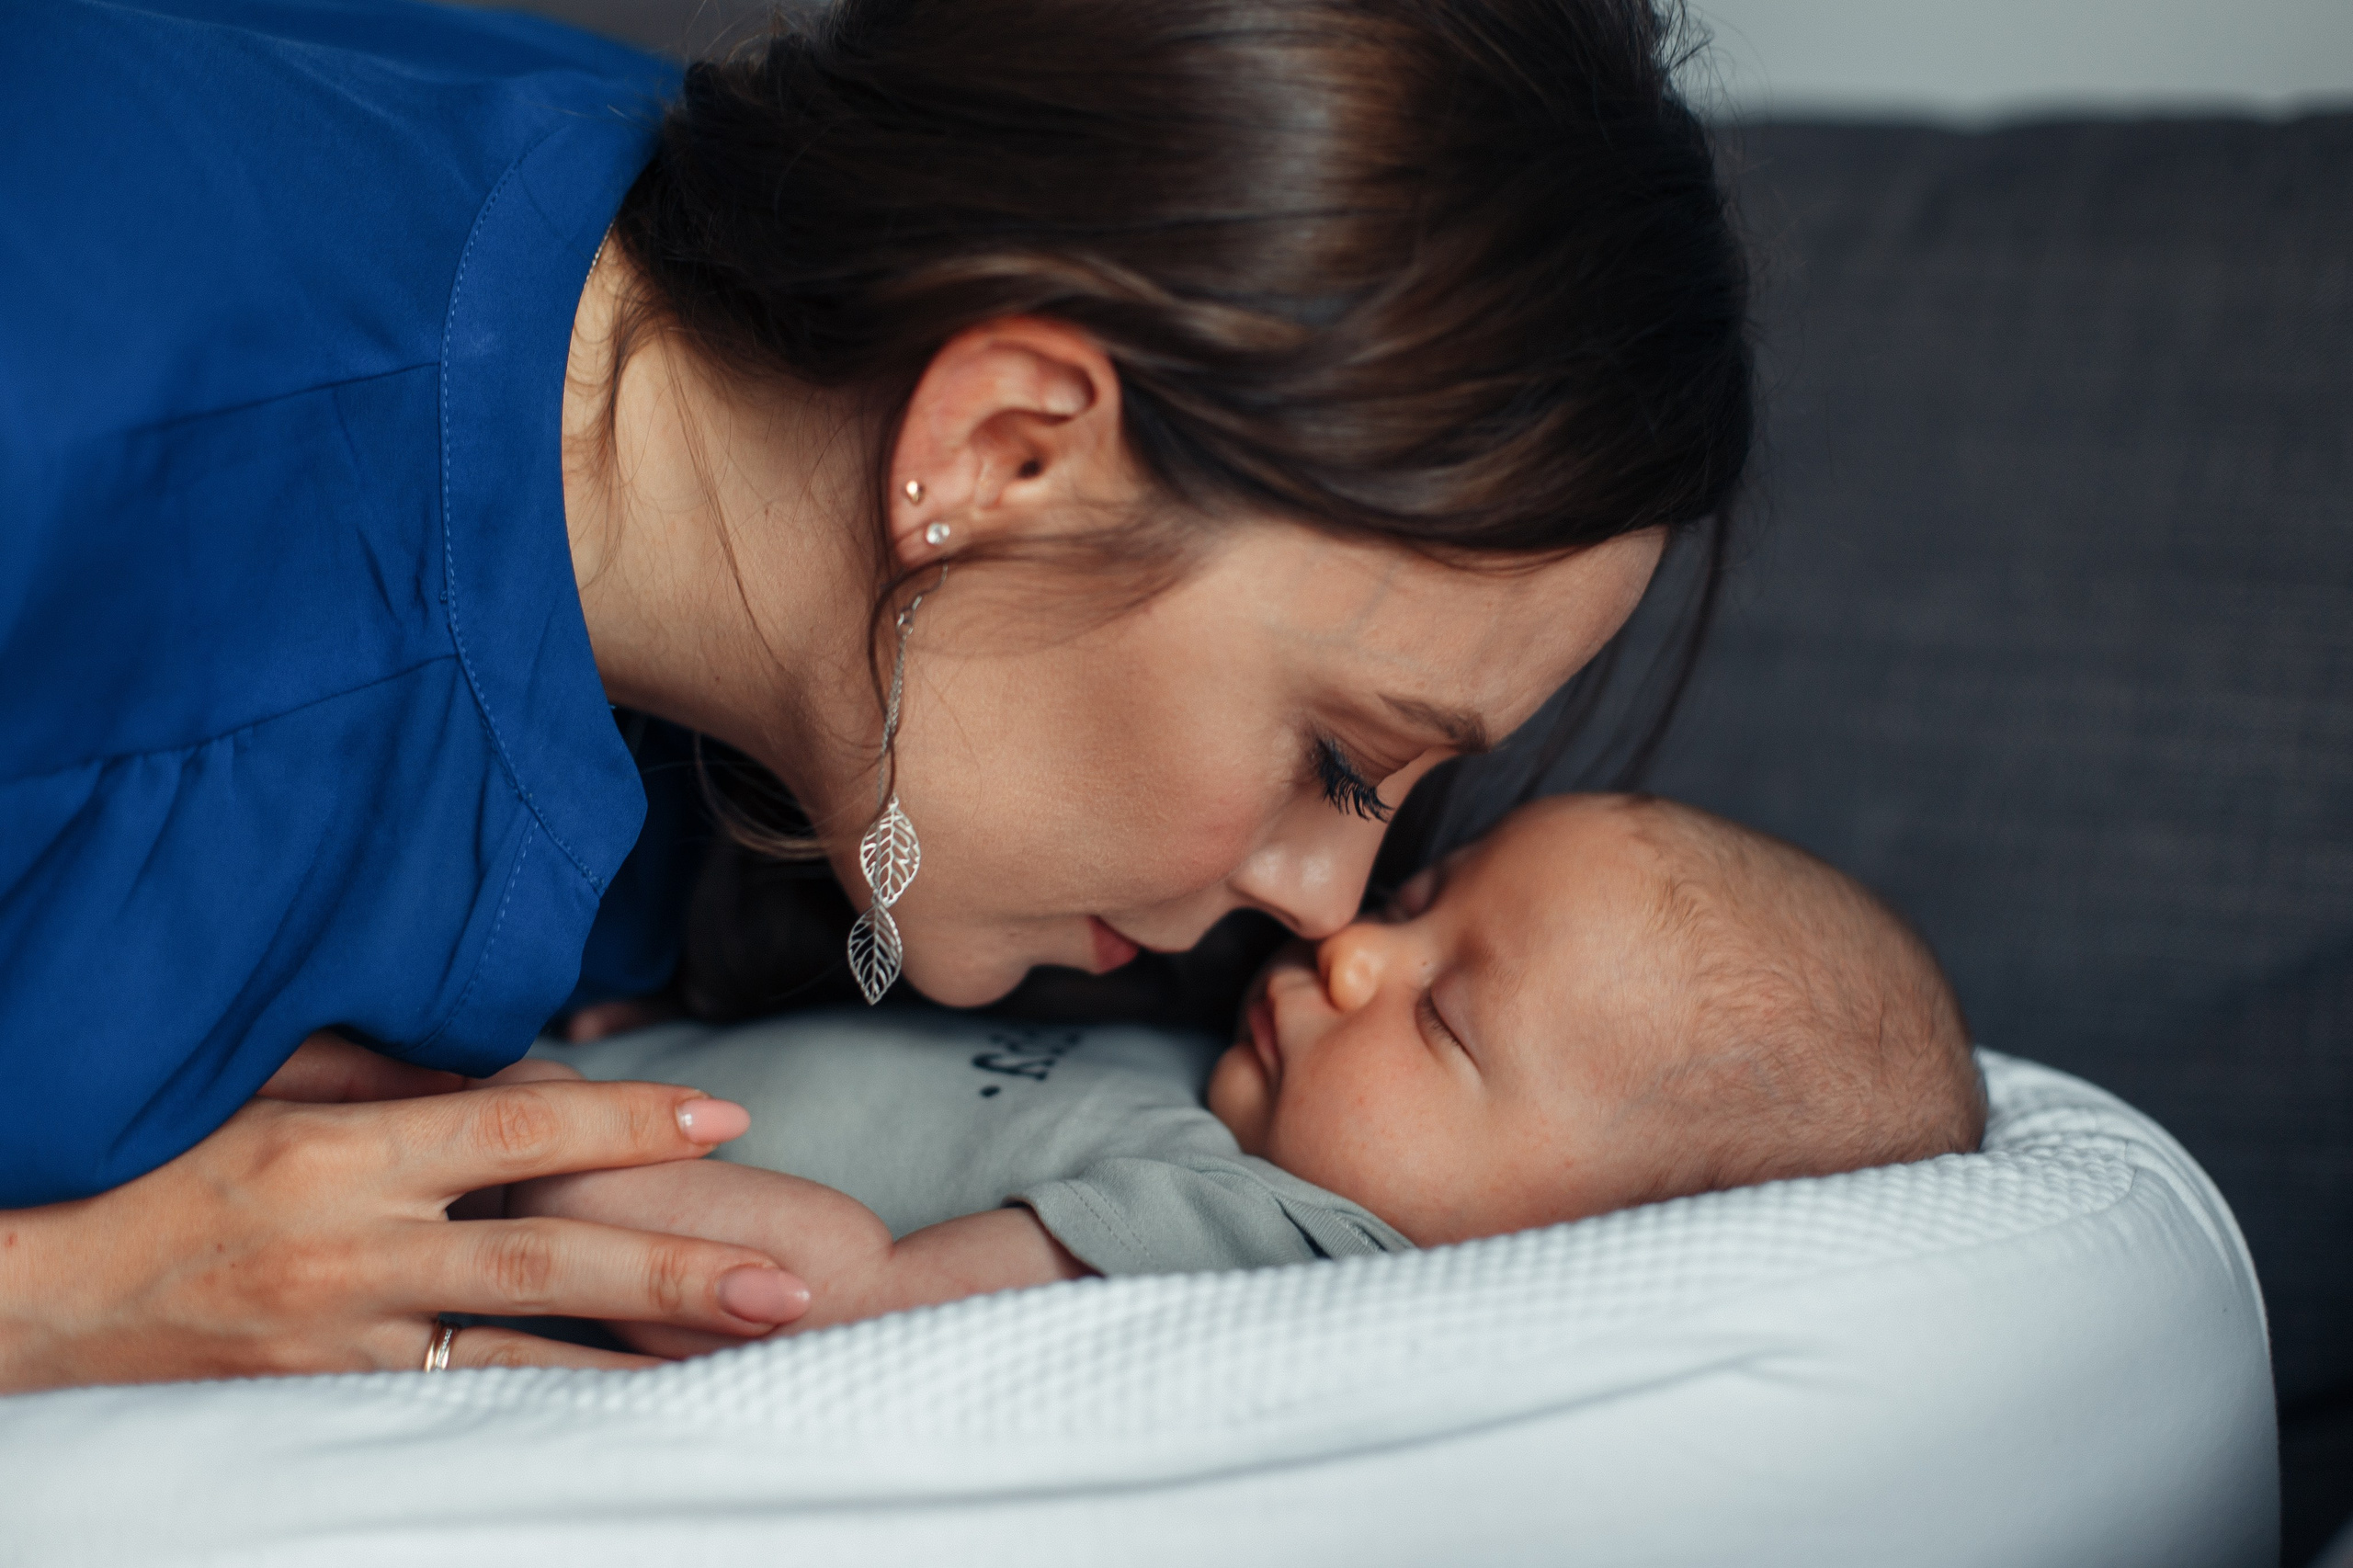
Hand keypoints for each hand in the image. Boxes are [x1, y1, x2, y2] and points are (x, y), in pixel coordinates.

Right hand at [0, 1034, 812, 1390]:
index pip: (515, 1132)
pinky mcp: (332, 1400)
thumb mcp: (266, 1088)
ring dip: (641, 1353)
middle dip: (674, 1271)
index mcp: (341, 1149)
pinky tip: (636, 1398)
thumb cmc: (158, 1166)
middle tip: (785, 1286)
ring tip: (746, 1354)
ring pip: (523, 1349)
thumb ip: (392, 1075)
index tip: (721, 1120)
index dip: (625, 1128)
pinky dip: (556, 1395)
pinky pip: (467, 1395)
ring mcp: (344, 1339)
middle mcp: (351, 1249)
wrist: (41, 1296)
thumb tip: (515, 1072)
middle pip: (545, 1258)